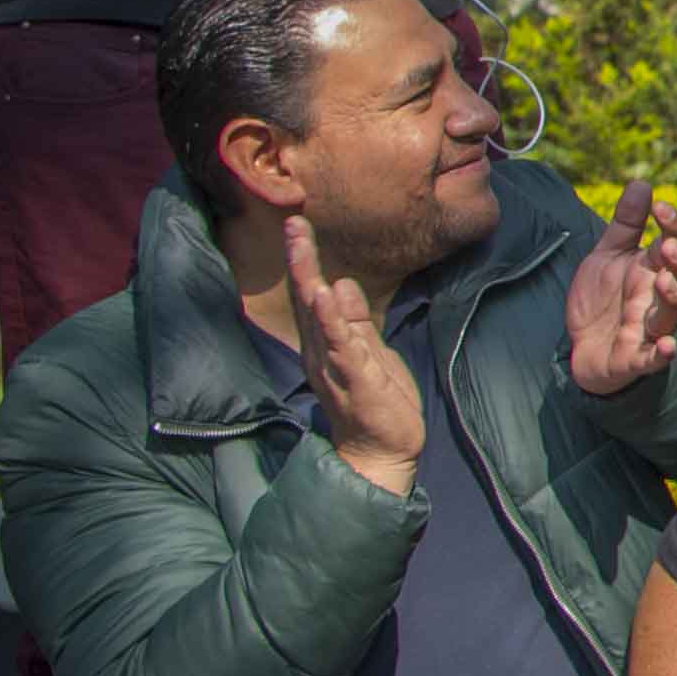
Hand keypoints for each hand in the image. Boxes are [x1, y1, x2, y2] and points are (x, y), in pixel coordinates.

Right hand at [284, 216, 426, 490]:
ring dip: (310, 282)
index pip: (310, 296)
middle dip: (300, 261)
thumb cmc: (376, 402)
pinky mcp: (355, 381)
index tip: (298, 226)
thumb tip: (339, 283)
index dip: (304, 261)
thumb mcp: (368, 351)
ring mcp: (335, 367)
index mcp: (325, 344)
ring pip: (318, 319)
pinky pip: (341, 347)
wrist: (383, 452)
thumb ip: (353, 320)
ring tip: (302, 248)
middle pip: (306, 300)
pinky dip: (332, 321)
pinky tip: (326, 295)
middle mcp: (320, 353)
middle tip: (293, 223)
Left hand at [563, 175, 676, 397]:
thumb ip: (626, 224)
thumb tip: (642, 183)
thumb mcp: (607, 256)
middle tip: (665, 246)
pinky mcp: (638, 358)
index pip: (673, 245)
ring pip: (672, 315)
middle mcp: (657, 298)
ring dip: (673, 299)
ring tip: (663, 281)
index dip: (672, 227)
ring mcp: (650, 329)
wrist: (581, 347)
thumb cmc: (601, 300)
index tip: (660, 207)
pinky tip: (667, 346)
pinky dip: (663, 353)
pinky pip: (655, 357)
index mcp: (652, 271)